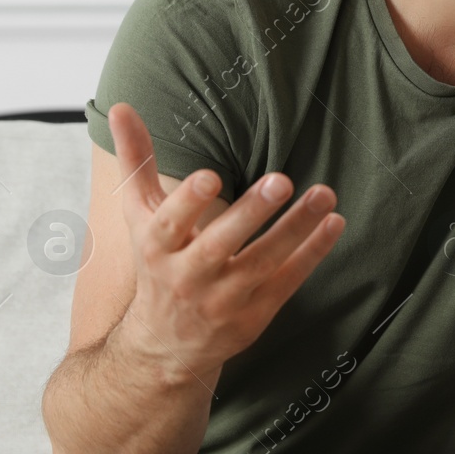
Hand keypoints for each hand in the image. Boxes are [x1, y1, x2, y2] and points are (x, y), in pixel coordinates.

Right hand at [107, 102, 344, 383]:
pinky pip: (287, 281)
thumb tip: (121, 106)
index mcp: (157, 247)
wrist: (162, 347)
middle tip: (280, 180)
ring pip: (263, 262)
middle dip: (251, 213)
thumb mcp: (139, 217)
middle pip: (221, 243)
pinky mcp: (253, 316)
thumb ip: (135, 161)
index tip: (211, 177)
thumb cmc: (155, 266)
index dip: (190, 202)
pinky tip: (334, 223)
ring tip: (325, 194)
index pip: (171, 223)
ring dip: (296, 228)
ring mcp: (223, 300)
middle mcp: (188, 276)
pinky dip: (312, 254)